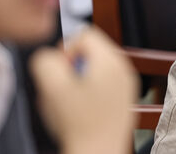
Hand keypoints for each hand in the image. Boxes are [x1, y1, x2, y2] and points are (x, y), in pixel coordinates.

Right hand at [30, 27, 138, 153]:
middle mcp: (124, 68)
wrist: (100, 152)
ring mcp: (127, 83)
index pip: (85, 33)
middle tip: (65, 87)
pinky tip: (83, 109)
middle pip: (92, 50)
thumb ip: (47, 61)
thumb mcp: (52, 88)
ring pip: (96, 67)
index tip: (61, 70)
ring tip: (73, 102)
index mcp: (111, 60)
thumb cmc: (80, 124)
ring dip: (80, 80)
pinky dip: (90, 91)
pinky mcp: (125, 97)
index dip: (66, 49)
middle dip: (73, 65)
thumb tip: (53, 56)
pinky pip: (104, 83)